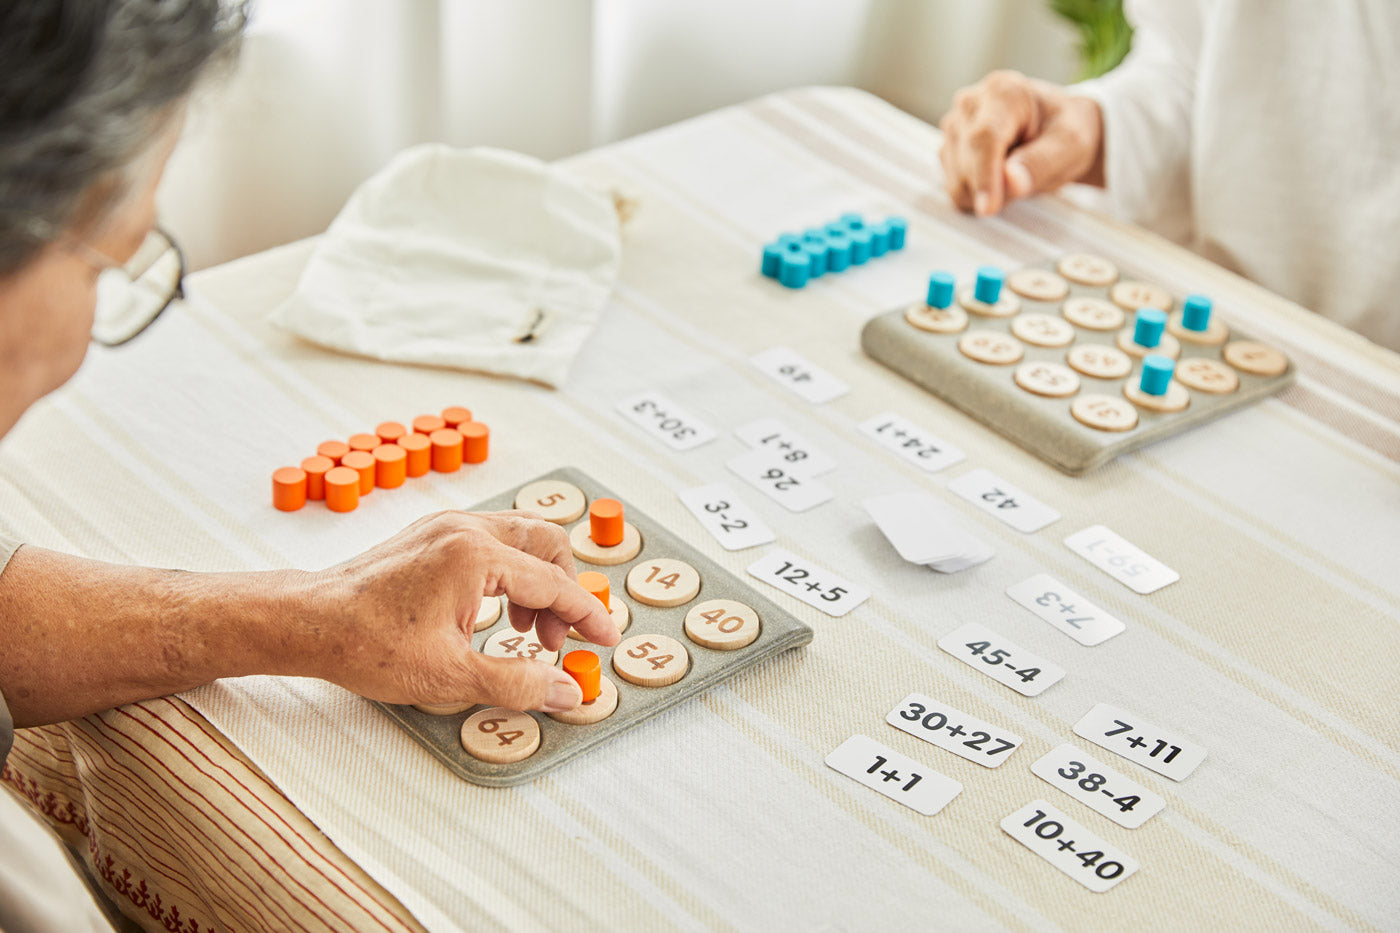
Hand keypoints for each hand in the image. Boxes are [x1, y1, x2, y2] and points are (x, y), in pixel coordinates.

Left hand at [302, 510, 619, 712]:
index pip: (553, 582)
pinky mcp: (431, 534)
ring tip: (526, 633)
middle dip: (563, 593)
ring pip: (520, 539)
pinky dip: (510, 573)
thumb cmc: (366, 644)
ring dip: (536, 582)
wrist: (308, 622)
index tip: (605, 638)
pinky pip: (492, 542)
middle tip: (556, 641)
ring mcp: (446, 527)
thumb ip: (517, 683)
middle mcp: (465, 529)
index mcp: (475, 556)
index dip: (586, 614)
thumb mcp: (449, 677)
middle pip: (546, 543)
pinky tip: (495, 613)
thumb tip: (565, 691)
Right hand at [938, 70, 1103, 216]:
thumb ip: (1042, 162)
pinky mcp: (947, 148)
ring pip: (956, 180)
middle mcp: (970, 104)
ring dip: (986, 193)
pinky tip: (997, 179)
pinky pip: (953, 188)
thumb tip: (1011, 182)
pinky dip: (976, 194)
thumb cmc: (1064, 131)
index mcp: (1003, 92)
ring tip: (1014, 175)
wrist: (1054, 127)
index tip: (988, 208)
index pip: (984, 139)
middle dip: (994, 188)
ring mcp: (953, 126)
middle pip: (966, 163)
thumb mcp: (1070, 145)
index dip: (984, 177)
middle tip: (1028, 181)